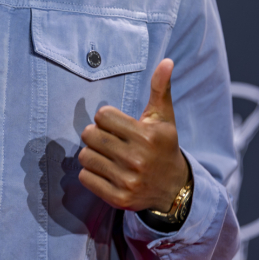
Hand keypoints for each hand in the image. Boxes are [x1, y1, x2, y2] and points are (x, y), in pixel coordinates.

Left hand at [77, 59, 188, 212]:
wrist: (174, 188)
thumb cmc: (163, 147)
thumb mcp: (164, 118)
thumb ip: (160, 89)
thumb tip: (166, 61)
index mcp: (147, 136)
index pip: (102, 115)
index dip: (107, 118)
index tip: (118, 126)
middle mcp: (138, 158)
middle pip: (89, 134)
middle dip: (95, 134)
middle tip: (108, 140)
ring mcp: (128, 180)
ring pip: (85, 156)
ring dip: (91, 154)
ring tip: (107, 156)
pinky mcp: (118, 198)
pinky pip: (85, 178)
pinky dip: (90, 174)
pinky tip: (106, 172)